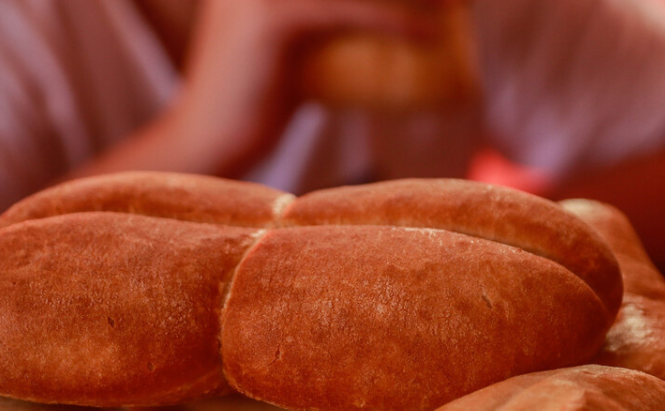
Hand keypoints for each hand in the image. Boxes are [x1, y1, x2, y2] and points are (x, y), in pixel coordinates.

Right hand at [169, 0, 440, 174]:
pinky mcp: (270, 18)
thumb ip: (325, 20)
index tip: (443, 0)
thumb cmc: (255, 101)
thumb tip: (394, 21)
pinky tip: (431, 32)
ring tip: (455, 4)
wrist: (209, 143)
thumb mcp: (293, 46)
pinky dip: (394, 20)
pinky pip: (347, 10)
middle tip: (454, 0)